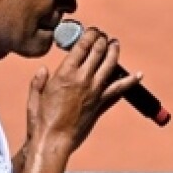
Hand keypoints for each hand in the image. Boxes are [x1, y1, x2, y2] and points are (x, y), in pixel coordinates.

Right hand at [27, 26, 142, 151]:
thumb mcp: (34, 97)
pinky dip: (130, 82)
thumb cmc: (41, 121)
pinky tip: (138, 75)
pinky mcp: (101, 105)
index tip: (93, 31)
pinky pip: (119, 90)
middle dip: (103, 40)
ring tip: (116, 44)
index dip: (90, 35)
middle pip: (99, 52)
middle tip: (104, 36)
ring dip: (115, 53)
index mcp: (65, 73)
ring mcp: (95, 92)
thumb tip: (44, 70)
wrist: (54, 141)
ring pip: (111, 66)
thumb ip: (38, 81)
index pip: (82, 46)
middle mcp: (82, 79)